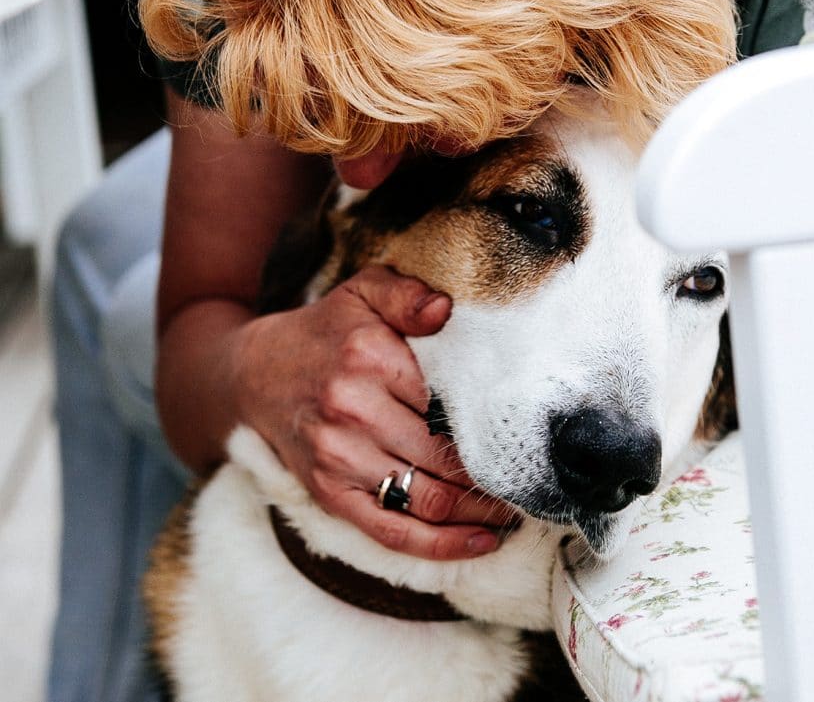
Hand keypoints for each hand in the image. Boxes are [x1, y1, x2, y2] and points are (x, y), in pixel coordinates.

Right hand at [234, 265, 513, 559]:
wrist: (255, 374)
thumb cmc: (326, 331)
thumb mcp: (364, 291)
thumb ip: (407, 294)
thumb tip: (445, 309)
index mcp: (368, 358)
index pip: (449, 401)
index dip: (492, 422)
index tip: (524, 432)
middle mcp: (352, 410)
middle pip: (444, 458)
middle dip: (495, 475)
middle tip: (534, 478)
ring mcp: (339, 458)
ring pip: (427, 500)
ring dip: (479, 514)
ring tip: (516, 509)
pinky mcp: (329, 494)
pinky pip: (392, 531)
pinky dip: (442, 546)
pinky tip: (480, 541)